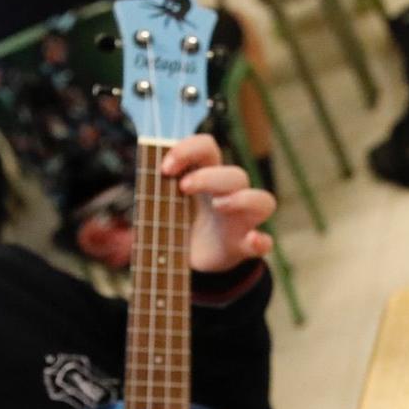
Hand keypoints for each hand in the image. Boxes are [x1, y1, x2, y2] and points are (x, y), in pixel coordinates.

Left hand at [160, 135, 275, 272]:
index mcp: (206, 176)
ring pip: (262, 200)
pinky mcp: (244, 246)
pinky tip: (252, 240)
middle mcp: (228, 194)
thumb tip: (143, 168)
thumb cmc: (177, 223)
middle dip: (210, 176)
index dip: (189, 149)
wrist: (188, 261)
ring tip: (220, 206)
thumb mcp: (159, 203)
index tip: (165, 168)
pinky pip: (265, 242)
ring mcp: (241, 220)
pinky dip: (262, 240)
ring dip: (243, 199)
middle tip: (184, 187)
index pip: (208, 148)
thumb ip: (152, 188)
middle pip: (236, 174)